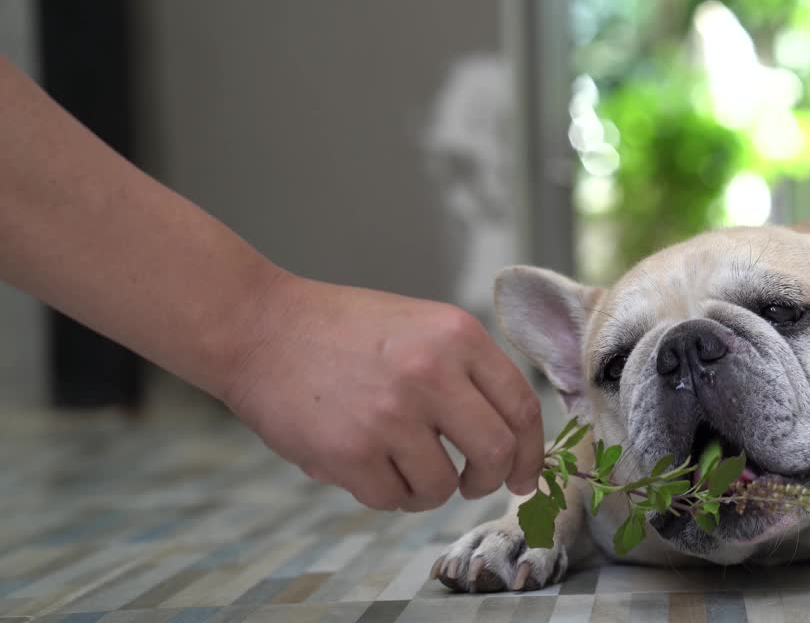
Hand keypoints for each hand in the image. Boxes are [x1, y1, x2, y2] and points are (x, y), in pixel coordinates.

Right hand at [219, 275, 542, 510]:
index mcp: (457, 335)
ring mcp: (390, 415)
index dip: (532, 451)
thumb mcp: (421, 326)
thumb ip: (468, 373)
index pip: (522, 406)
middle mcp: (431, 373)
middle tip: (471, 481)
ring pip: (442, 487)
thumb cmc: (344, 330)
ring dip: (428, 489)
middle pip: (497, 453)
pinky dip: (385, 493)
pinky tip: (366, 464)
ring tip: (401, 463)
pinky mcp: (349, 453)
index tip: (525, 475)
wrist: (260, 327)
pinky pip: (392, 500)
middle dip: (490, 479)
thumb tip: (514, 441)